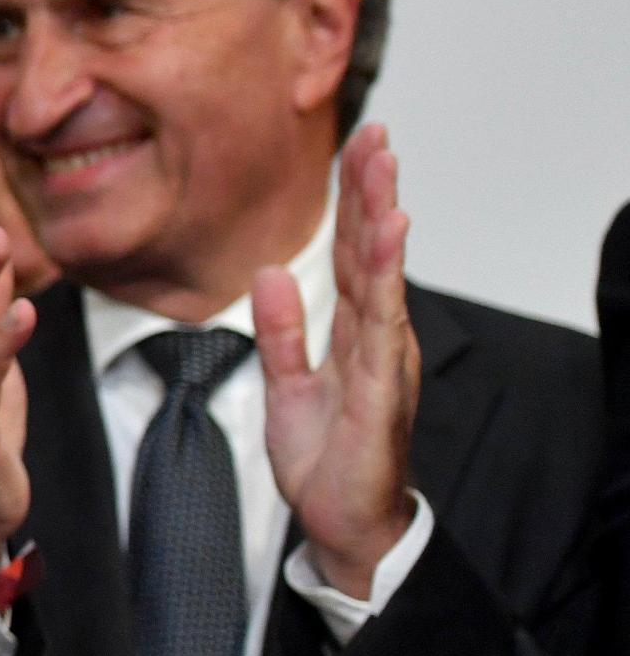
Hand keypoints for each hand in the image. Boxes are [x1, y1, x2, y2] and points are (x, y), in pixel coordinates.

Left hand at [257, 123, 420, 597]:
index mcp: (353, 333)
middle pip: (371, 251)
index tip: (353, 149)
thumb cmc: (326, 460)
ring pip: (381, 274)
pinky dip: (385, 274)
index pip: (351, 255)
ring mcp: (384, 357)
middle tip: (373, 131)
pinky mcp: (381, 384)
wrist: (343, 524)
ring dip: (381, 216)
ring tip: (384, 166)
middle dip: (371, 191)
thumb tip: (267, 275)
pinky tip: (389, 235)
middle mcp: (376, 336)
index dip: (351, 203)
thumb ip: (281, 332)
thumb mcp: (286, 385)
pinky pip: (381, 319)